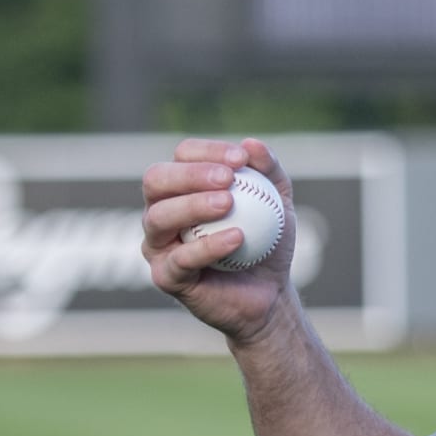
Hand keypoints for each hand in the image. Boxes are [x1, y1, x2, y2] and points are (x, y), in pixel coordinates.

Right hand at [141, 137, 296, 342]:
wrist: (271, 291)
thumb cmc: (268, 239)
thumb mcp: (279, 200)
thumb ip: (269, 171)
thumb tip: (251, 144)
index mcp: (183, 187)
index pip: (183, 156)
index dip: (208, 151)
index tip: (241, 160)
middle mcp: (162, 211)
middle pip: (156, 180)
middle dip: (189, 174)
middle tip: (227, 179)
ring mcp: (159, 245)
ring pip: (158, 217)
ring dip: (192, 205)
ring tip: (228, 203)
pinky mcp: (166, 276)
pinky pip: (179, 259)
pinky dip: (207, 246)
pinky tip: (237, 237)